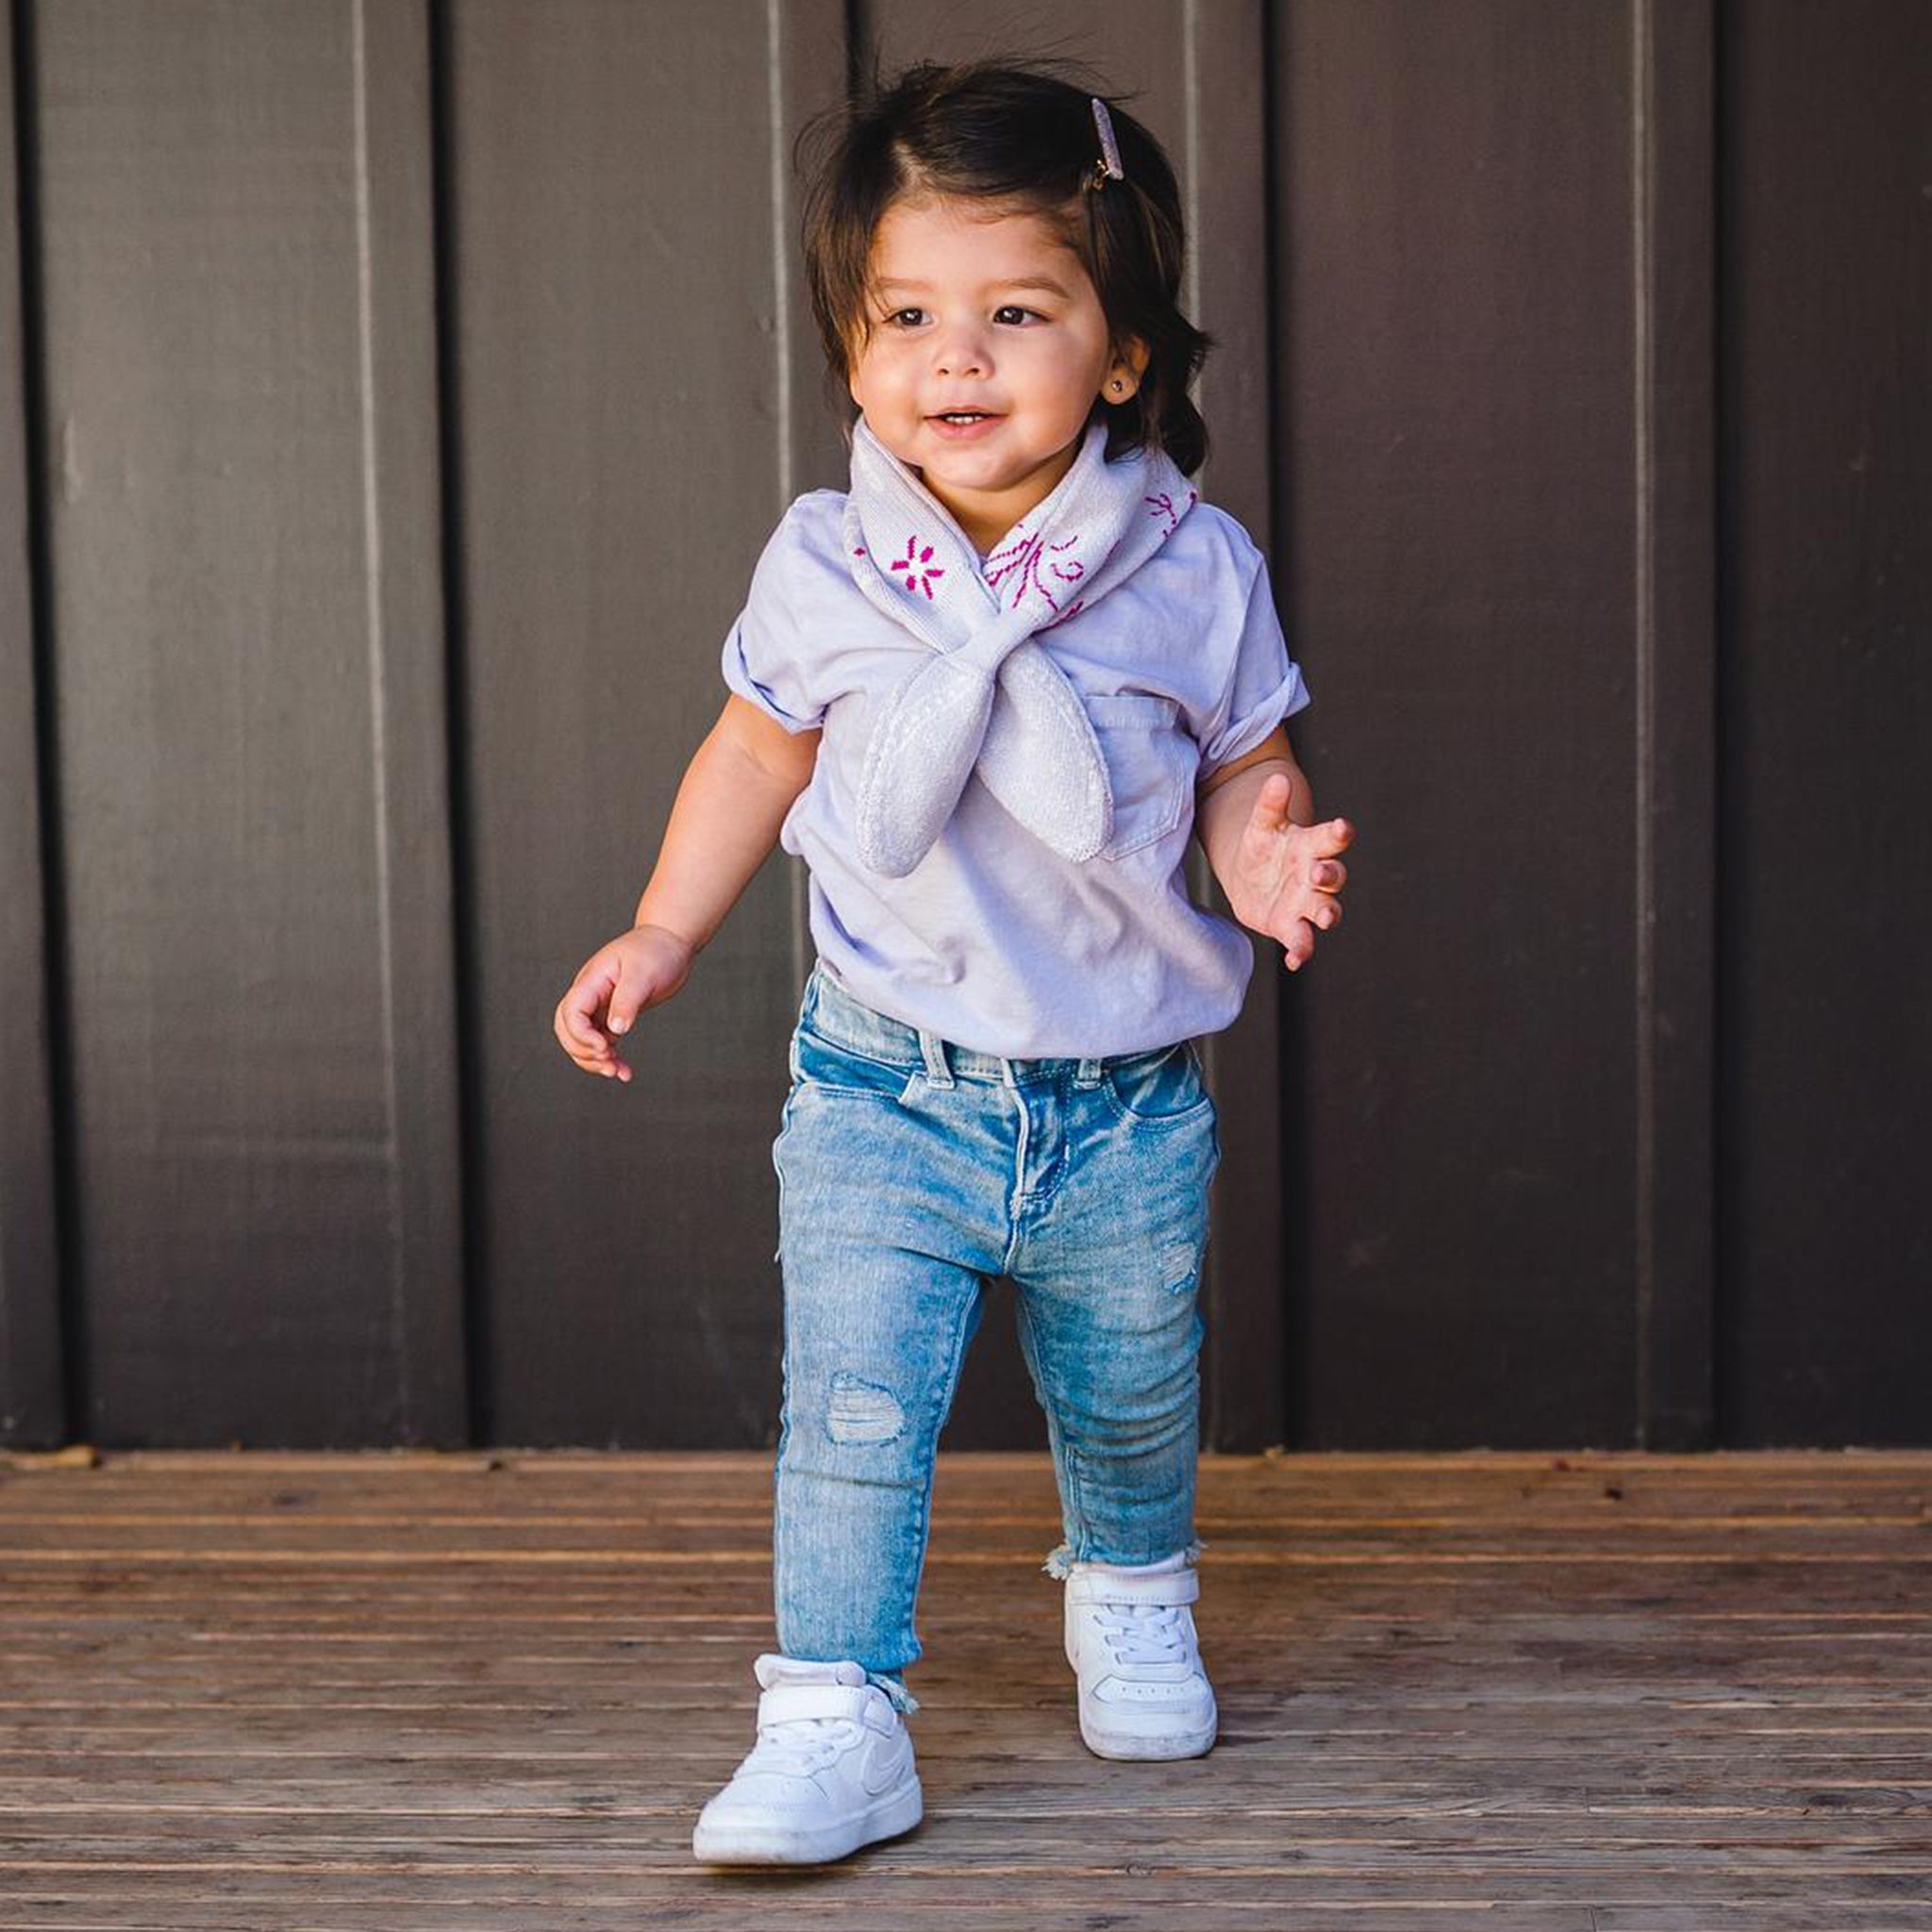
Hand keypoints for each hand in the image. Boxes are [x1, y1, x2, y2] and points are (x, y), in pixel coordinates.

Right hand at [553, 923, 696, 1082]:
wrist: (671, 942)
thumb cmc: (656, 950)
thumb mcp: (643, 974)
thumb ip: (627, 1001)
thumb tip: (615, 1029)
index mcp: (592, 981)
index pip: (570, 1012)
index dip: (581, 1034)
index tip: (605, 1046)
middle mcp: (591, 994)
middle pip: (567, 1029)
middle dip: (582, 1051)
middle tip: (609, 1063)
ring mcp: (600, 1005)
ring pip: (582, 1040)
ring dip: (594, 1060)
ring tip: (616, 1071)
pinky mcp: (613, 1015)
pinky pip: (602, 1041)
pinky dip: (609, 1058)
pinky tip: (624, 1071)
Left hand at [1225, 772, 1353, 971]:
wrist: (1250, 875)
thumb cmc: (1264, 845)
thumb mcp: (1262, 824)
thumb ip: (1270, 804)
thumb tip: (1277, 778)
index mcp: (1311, 846)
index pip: (1331, 838)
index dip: (1339, 833)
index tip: (1343, 827)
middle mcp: (1315, 876)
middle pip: (1333, 876)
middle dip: (1330, 875)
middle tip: (1320, 873)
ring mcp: (1305, 903)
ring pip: (1325, 910)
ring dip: (1328, 913)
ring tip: (1327, 917)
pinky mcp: (1291, 926)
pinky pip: (1301, 940)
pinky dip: (1301, 950)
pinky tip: (1294, 960)